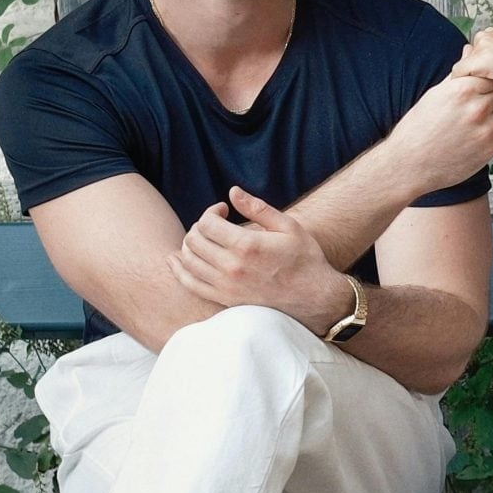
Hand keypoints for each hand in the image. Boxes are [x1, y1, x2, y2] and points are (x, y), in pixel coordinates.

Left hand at [169, 188, 357, 334]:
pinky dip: (179, 270)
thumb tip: (232, 192)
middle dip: (200, 226)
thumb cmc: (305, 259)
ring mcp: (226, 286)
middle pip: (194, 239)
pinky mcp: (225, 300)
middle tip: (215, 224)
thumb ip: (257, 208)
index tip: (223, 210)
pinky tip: (177, 259)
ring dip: (190, 244)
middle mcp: (232, 268)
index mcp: (247, 246)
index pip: (207, 222)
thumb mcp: (287, 227)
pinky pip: (190, 283)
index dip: (211, 211)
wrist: (315, 299)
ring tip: (205, 239)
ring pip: (188, 261)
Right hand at [386, 73, 492, 193]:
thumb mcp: (434, 94)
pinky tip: (478, 129)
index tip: (487, 75)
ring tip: (481, 111)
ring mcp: (486, 130)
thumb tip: (470, 51)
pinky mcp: (490, 149)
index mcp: (462, 91)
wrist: (410, 165)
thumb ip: (458, 73)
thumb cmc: (417, 130)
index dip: (491, 72)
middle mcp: (477, 109)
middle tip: (485, 93)